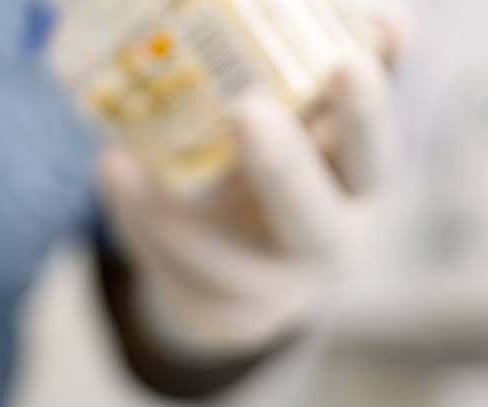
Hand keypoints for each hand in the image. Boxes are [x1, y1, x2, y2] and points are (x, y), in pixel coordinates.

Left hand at [98, 19, 401, 355]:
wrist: (248, 277)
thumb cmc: (291, 161)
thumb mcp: (315, 119)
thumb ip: (328, 61)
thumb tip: (360, 9)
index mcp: (359, 181)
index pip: (372, 147)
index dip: (364, 110)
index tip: (349, 62)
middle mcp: (325, 238)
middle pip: (311, 217)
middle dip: (280, 168)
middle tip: (248, 113)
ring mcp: (267, 280)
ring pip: (226, 262)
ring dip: (176, 214)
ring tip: (126, 157)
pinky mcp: (212, 297)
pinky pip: (171, 268)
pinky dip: (138, 219)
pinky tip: (114, 167)